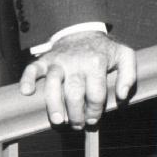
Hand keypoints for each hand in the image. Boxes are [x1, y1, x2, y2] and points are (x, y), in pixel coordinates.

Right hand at [19, 31, 135, 129]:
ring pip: (53, 84)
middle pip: (74, 93)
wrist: (83, 32)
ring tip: (59, 120)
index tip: (94, 119)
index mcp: (97, 62)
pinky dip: (27, 80)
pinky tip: (27, 93)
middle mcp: (77, 62)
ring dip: (54, 104)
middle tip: (78, 124)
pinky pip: (32, 68)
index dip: (96, 110)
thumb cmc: (104, 51)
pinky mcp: (45, 60)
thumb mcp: (125, 57)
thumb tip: (121, 96)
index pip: (96, 94)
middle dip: (77, 114)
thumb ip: (129, 75)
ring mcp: (59, 61)